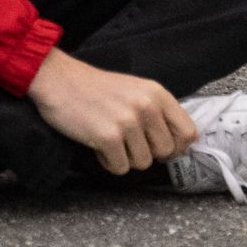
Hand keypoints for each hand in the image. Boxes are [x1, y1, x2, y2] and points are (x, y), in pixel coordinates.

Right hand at [31, 48, 198, 176]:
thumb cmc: (97, 89)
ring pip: (143, 163)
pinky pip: (120, 167)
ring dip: (125, 158)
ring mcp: (128, 122)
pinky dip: (108, 162)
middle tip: (127, 142)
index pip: (189, 133)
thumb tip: (179, 144)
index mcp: (158, 94)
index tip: (160, 147)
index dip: (177, 147)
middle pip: (166, 152)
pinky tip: (97, 144)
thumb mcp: (136, 90)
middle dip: (147, 153)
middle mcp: (147, 107)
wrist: (57, 79)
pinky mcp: (107, 136)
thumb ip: (158, 112)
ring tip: (110, 140)